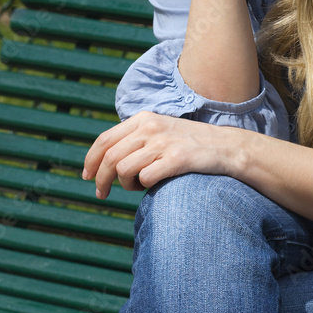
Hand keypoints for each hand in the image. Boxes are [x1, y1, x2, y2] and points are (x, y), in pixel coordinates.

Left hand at [83, 111, 232, 198]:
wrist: (225, 147)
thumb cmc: (189, 143)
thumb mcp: (160, 130)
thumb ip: (135, 138)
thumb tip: (105, 160)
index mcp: (143, 118)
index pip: (105, 139)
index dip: (90, 160)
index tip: (86, 176)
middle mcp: (151, 127)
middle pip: (110, 157)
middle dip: (100, 179)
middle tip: (101, 194)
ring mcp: (164, 142)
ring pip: (123, 169)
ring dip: (124, 184)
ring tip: (136, 186)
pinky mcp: (177, 159)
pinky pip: (146, 178)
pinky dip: (143, 186)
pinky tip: (151, 186)